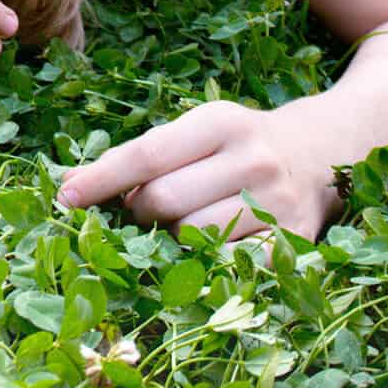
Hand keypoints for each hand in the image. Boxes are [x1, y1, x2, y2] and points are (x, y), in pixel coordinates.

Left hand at [56, 101, 342, 240]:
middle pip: (165, 201)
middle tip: (146, 211)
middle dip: (140, 212)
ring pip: (192, 236)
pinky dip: (206, 264)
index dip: (101, 180)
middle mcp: (253, 158)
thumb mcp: (195, 133)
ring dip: (173, 239)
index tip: (65, 198)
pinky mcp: (293, 242)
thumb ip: (138, 156)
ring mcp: (276, 201)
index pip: (146, 155)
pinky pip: (228, 266)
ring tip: (186, 224)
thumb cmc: (239, 144)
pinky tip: (208, 250)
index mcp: (221, 122)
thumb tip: (66, 183)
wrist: (323, 153)